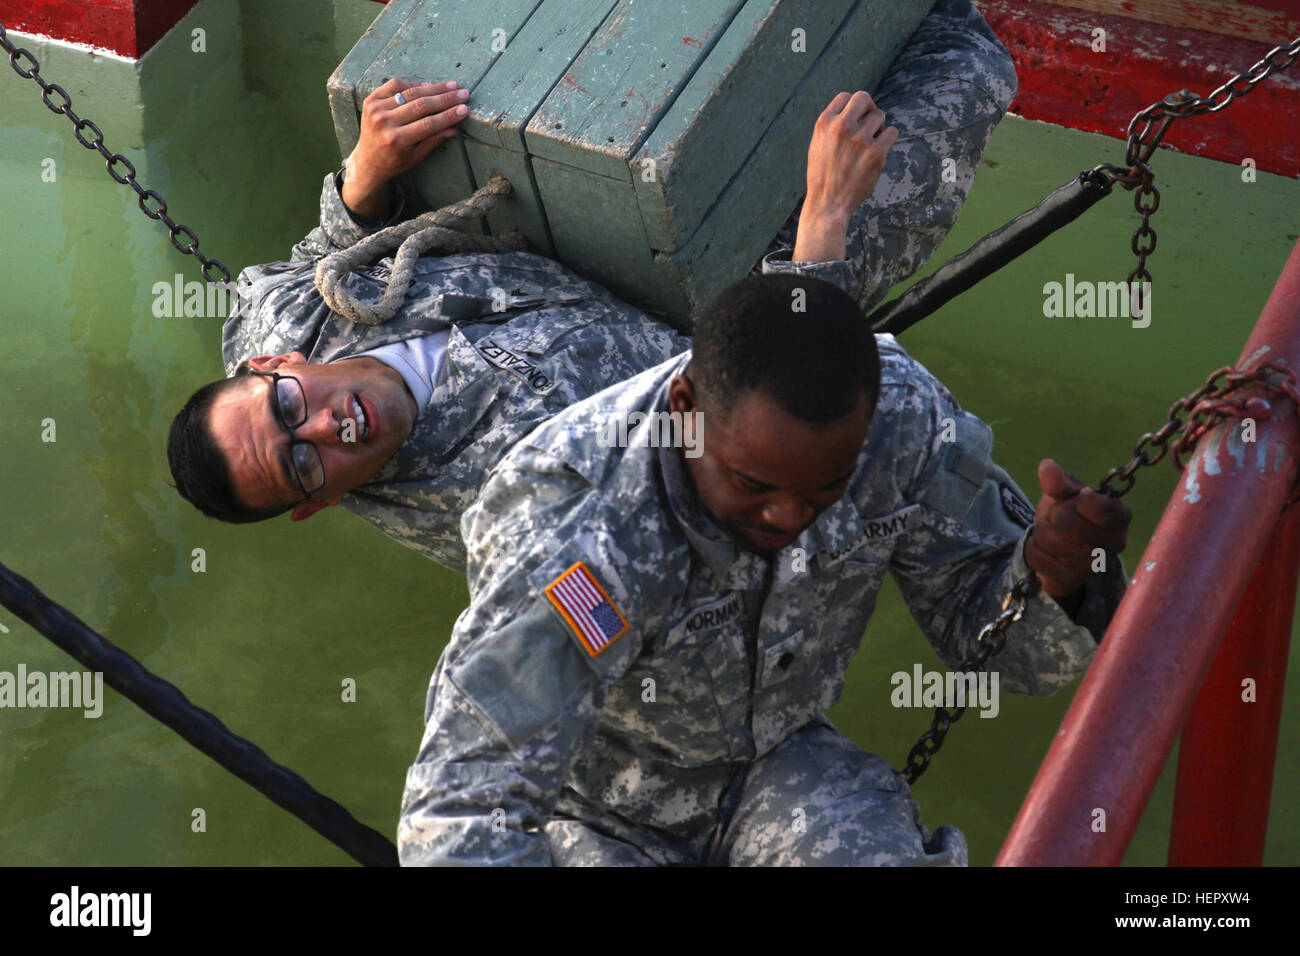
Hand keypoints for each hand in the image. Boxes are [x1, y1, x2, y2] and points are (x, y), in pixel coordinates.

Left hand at [342, 77, 470, 218]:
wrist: (366, 160)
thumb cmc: (394, 161)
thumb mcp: (416, 157)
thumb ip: (434, 141)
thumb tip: (454, 128)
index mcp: (397, 140)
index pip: (429, 124)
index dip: (448, 116)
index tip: (464, 109)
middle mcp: (385, 123)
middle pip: (421, 105)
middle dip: (446, 99)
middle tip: (463, 94)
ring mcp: (376, 109)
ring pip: (410, 93)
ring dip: (434, 88)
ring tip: (451, 86)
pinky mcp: (371, 99)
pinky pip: (395, 85)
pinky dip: (413, 83)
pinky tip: (428, 86)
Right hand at [804, 91, 896, 216]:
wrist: (827, 204)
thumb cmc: (823, 176)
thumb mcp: (818, 144)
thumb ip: (833, 125)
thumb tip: (855, 109)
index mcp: (824, 123)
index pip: (846, 97)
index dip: (852, 108)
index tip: (854, 120)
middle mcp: (841, 127)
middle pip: (864, 98)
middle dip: (868, 108)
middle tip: (868, 124)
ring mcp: (859, 139)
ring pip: (879, 116)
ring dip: (878, 127)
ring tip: (870, 144)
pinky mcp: (876, 153)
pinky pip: (892, 133)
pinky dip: (888, 139)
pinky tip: (880, 149)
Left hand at [1025, 459, 1131, 597]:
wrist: (1062, 548)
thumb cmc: (1071, 512)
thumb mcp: (1067, 493)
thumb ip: (1059, 482)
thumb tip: (1047, 466)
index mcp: (1121, 517)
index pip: (1101, 509)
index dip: (1080, 501)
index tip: (1078, 499)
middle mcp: (1114, 543)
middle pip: (1067, 522)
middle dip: (1054, 514)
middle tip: (1060, 516)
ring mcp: (1092, 564)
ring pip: (1048, 539)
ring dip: (1042, 530)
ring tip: (1053, 530)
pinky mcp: (1069, 577)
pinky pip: (1037, 555)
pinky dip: (1034, 547)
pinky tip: (1047, 548)